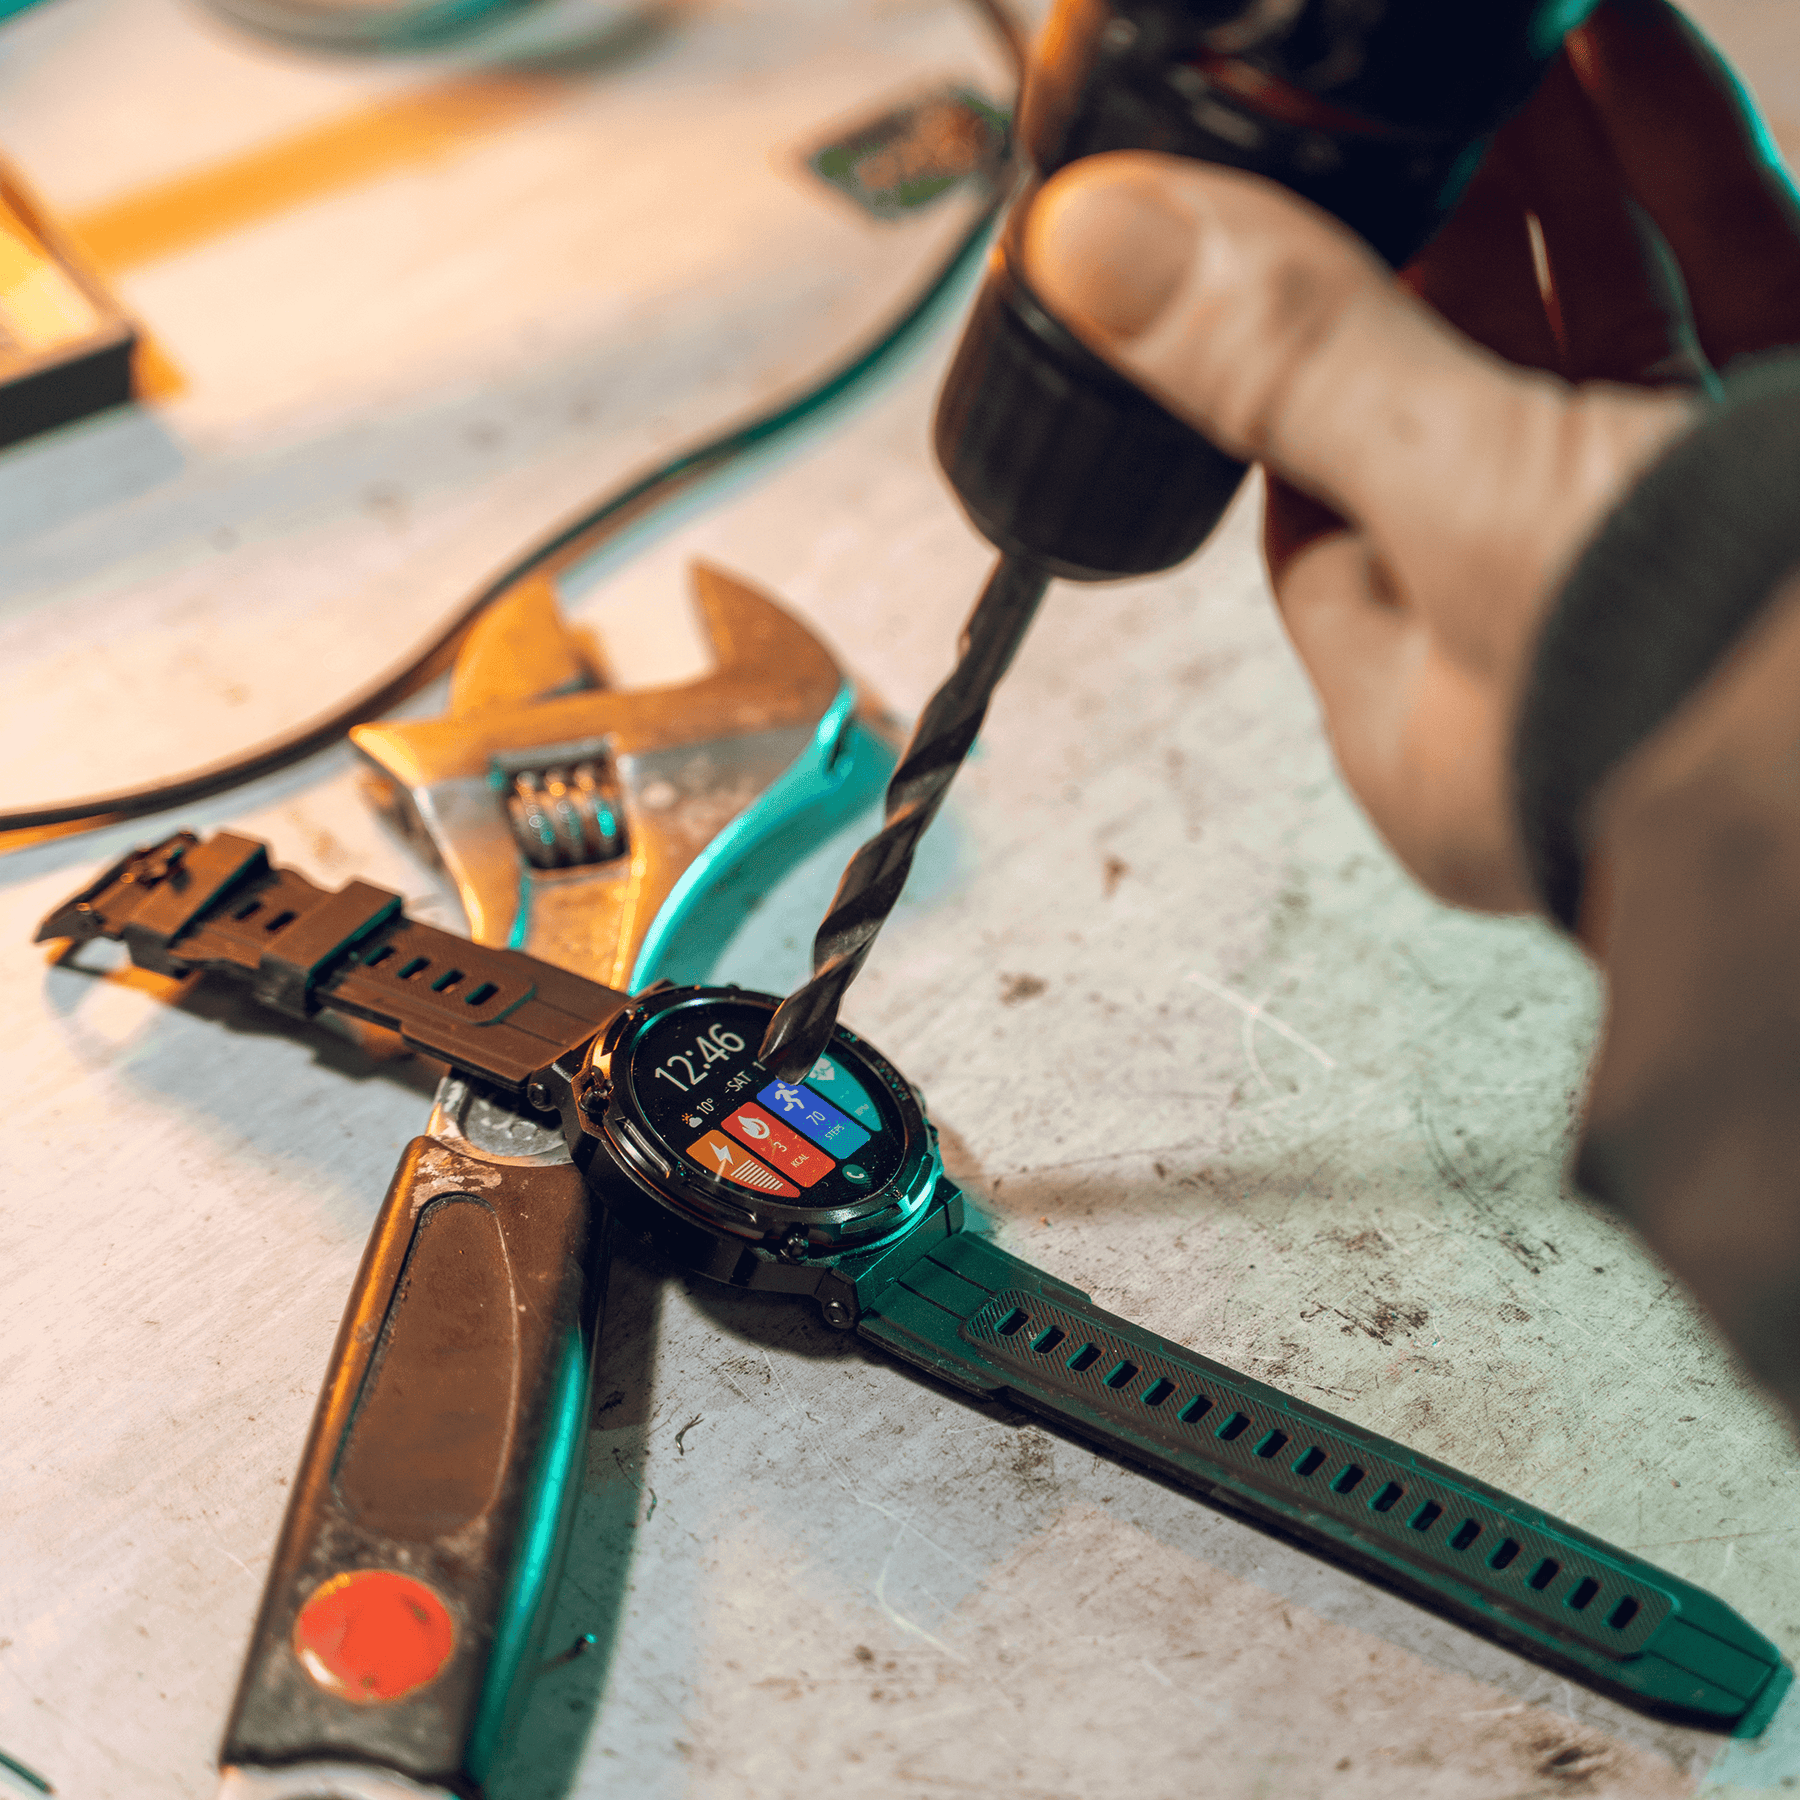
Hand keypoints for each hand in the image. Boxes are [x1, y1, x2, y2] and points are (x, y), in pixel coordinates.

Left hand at [1022, 0, 1799, 916]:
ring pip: (1604, 342)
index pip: (1313, 531)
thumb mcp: (1475, 518)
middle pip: (1463, 415)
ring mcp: (1694, 565)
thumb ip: (1303, 376)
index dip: (1285, 381)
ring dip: (1559, 182)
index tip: (1257, 248)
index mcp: (1440, 728)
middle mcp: (1561, 649)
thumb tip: (1106, 255)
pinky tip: (1635, 60)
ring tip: (1506, 57)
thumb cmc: (1746, 716)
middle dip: (1436, 242)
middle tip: (1394, 111)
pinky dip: (1688, 173)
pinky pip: (1743, 297)